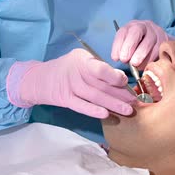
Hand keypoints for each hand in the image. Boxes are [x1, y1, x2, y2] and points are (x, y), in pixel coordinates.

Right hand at [16, 49, 135, 118]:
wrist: (39, 78)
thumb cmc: (67, 68)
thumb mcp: (80, 60)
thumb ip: (97, 67)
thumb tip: (121, 80)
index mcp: (81, 59)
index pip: (99, 68)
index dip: (114, 76)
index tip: (126, 83)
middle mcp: (75, 72)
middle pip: (100, 85)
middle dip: (120, 94)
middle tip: (135, 101)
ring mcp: (69, 87)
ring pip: (94, 97)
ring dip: (113, 104)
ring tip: (128, 110)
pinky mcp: (65, 99)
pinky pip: (81, 106)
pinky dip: (93, 111)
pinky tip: (106, 115)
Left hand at [111, 20, 169, 68]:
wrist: (158, 41)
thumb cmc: (138, 45)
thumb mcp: (128, 43)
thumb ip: (121, 49)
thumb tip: (117, 58)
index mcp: (132, 26)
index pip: (123, 32)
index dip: (118, 45)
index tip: (116, 58)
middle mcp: (145, 26)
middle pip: (136, 32)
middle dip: (129, 47)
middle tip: (125, 60)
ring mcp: (156, 33)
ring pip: (149, 43)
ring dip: (141, 56)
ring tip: (135, 65)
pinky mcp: (165, 42)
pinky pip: (158, 51)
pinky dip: (150, 60)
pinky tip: (145, 65)